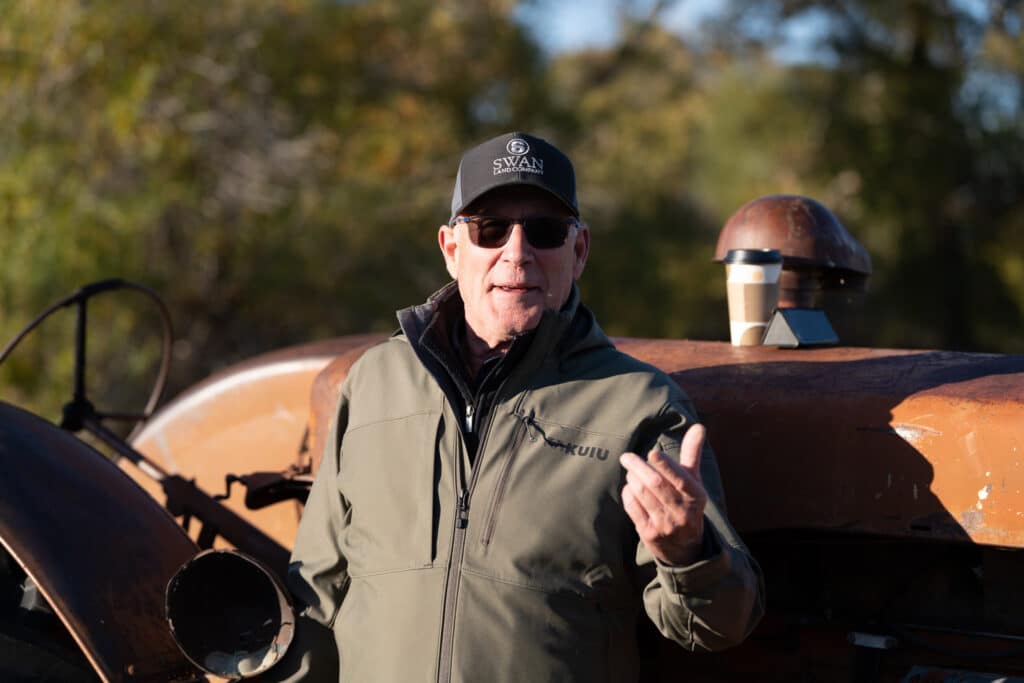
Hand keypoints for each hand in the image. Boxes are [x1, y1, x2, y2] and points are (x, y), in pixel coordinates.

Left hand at [619, 424, 707, 565]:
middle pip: (655, 484)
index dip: (665, 465)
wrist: (686, 549)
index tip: (652, 453)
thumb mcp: (694, 481)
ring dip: (632, 479)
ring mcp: (665, 525)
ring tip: (631, 472)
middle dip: (638, 467)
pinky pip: (633, 507)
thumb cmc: (687, 504)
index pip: (680, 478)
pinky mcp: (649, 534)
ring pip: (642, 494)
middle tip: (627, 457)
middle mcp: (682, 512)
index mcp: (696, 496)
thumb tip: (699, 427)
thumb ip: (692, 454)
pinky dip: (628, 494)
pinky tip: (630, 488)